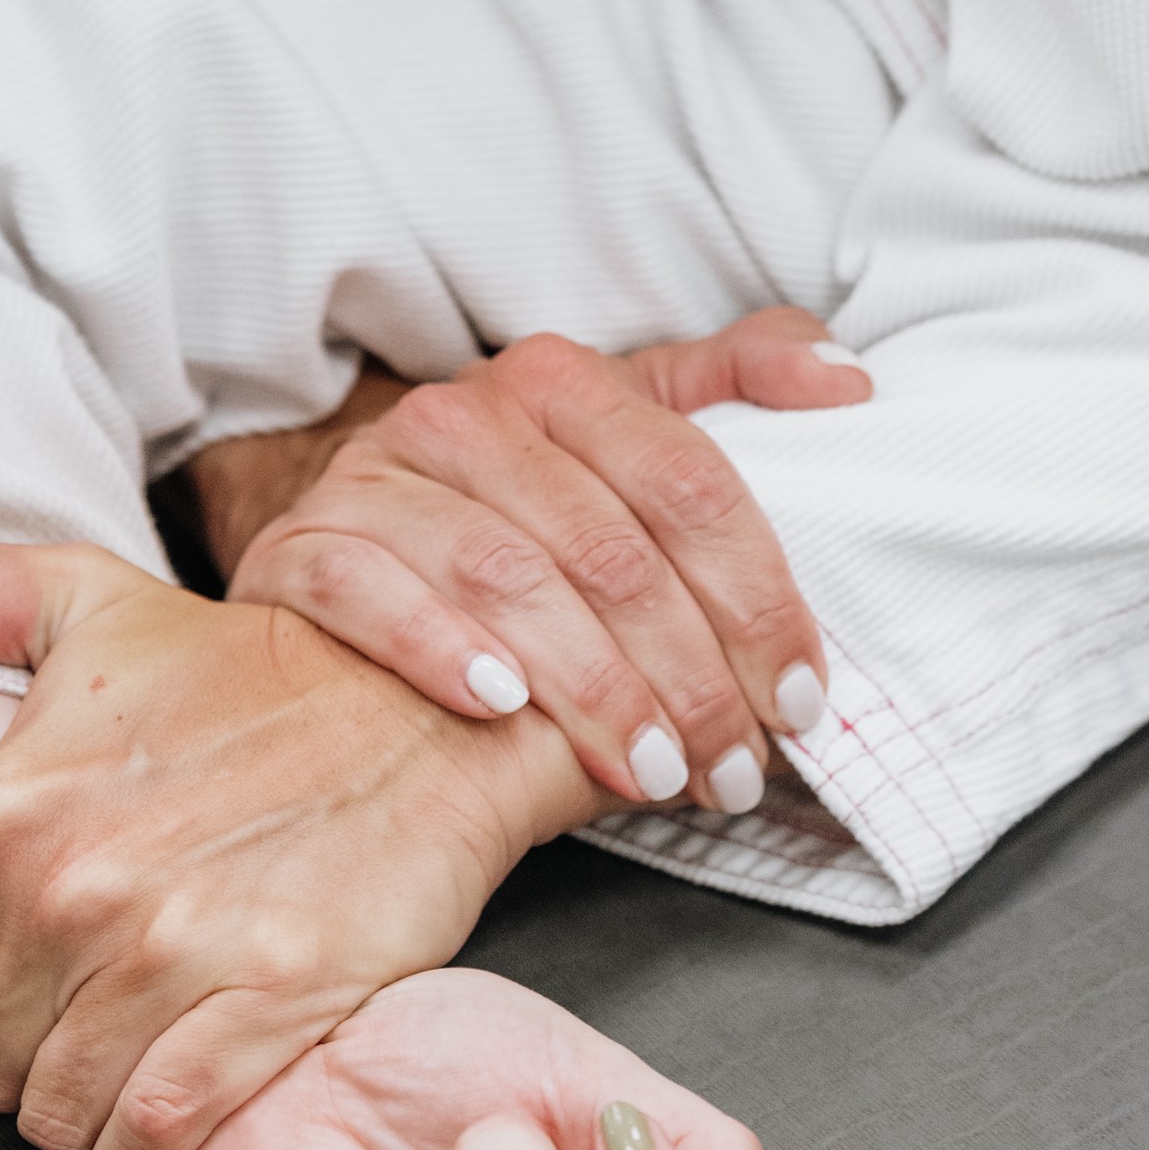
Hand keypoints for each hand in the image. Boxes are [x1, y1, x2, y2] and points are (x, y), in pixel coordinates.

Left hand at [0, 541, 594, 1149]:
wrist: (425, 703)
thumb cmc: (244, 667)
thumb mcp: (77, 596)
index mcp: (5, 809)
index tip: (4, 971)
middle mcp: (73, 890)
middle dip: (17, 1054)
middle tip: (73, 1013)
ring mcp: (172, 955)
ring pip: (59, 1115)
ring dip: (78, 1112)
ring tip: (116, 1063)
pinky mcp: (265, 1008)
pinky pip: (152, 1139)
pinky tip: (157, 1121)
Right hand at [227, 315, 863, 811]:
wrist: (352, 527)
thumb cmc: (523, 497)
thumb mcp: (630, 427)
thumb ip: (738, 385)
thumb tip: (846, 379)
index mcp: (563, 382)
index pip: (687, 482)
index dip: (757, 597)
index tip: (801, 697)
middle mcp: (467, 415)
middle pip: (609, 548)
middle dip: (687, 674)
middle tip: (730, 768)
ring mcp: (376, 478)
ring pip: (505, 576)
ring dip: (590, 686)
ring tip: (649, 770)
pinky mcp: (301, 546)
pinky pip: (371, 592)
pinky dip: (440, 648)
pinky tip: (500, 707)